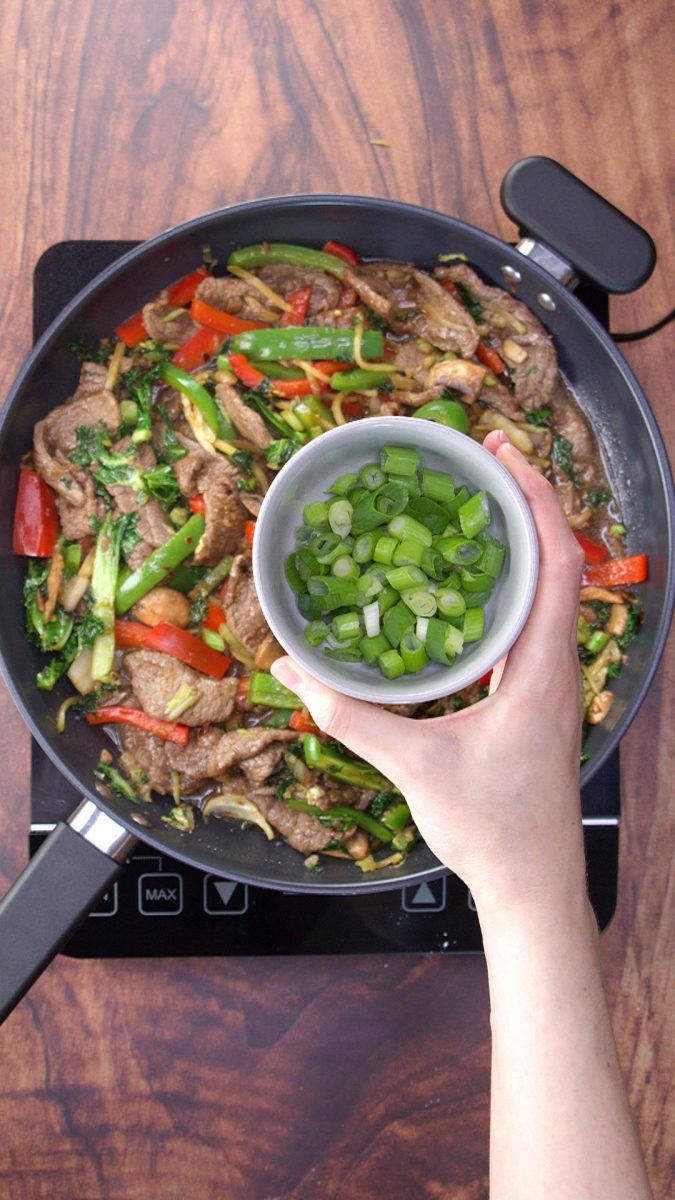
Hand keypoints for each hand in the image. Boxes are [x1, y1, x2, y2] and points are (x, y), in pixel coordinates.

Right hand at [272, 431, 586, 912]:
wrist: (533, 884)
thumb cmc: (493, 829)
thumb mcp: (414, 768)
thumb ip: (350, 717)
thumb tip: (292, 674)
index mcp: (540, 669)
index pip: (557, 563)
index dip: (537, 500)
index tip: (503, 455)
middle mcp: (554, 665)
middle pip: (556, 562)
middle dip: (525, 502)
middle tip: (480, 461)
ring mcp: (547, 681)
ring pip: (546, 592)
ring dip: (518, 542)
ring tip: (472, 505)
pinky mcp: (534, 697)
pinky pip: (526, 623)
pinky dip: (503, 587)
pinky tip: (463, 585)